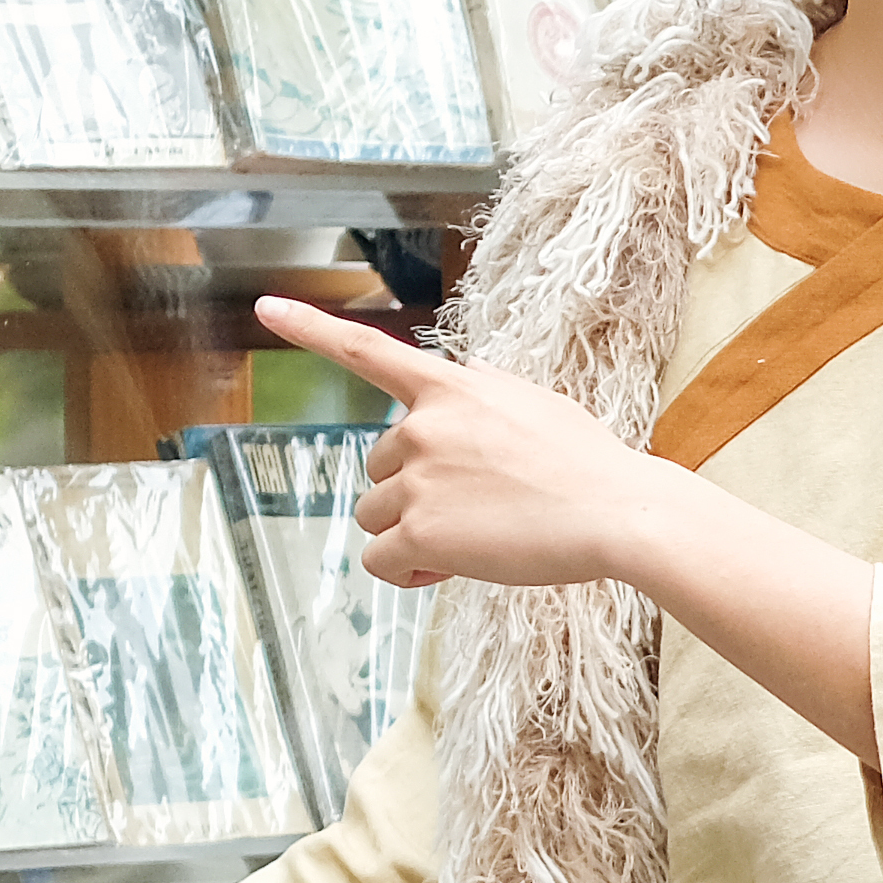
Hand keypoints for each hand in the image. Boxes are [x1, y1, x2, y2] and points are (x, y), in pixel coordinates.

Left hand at [257, 296, 668, 594]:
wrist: (617, 511)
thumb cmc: (589, 466)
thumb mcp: (535, 403)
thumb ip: (483, 394)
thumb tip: (462, 384)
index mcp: (451, 388)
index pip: (368, 350)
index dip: (310, 327)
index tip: (266, 308)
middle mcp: (422, 426)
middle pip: (377, 468)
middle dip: (413, 494)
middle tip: (477, 511)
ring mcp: (419, 478)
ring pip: (377, 516)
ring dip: (413, 534)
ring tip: (476, 539)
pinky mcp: (421, 530)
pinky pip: (381, 561)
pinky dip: (409, 574)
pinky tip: (449, 572)